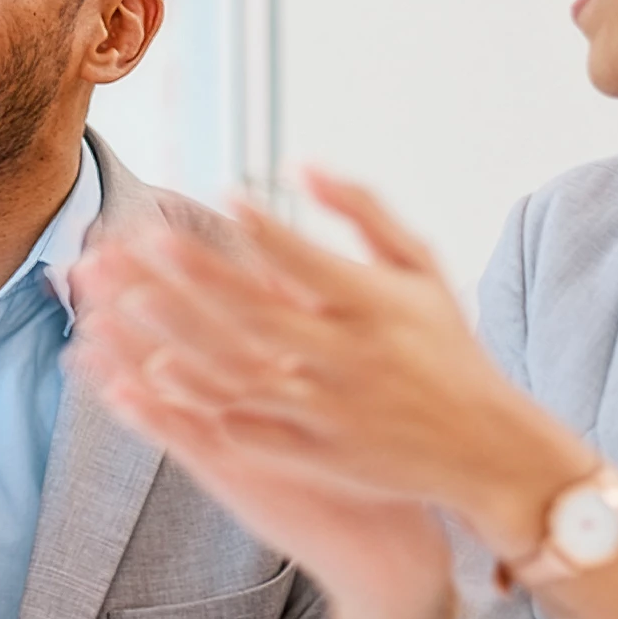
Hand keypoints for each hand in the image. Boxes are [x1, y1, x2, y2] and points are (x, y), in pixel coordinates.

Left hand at [67, 168, 590, 559]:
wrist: (485, 447)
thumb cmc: (447, 346)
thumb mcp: (421, 269)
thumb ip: (363, 213)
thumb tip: (302, 164)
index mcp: (377, 308)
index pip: (310, 263)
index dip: (265, 231)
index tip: (223, 198)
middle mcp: (351, 359)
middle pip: (259, 315)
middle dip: (198, 278)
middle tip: (146, 241)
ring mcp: (329, 412)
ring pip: (241, 374)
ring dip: (182, 339)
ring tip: (131, 305)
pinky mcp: (317, 455)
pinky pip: (248, 429)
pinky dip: (201, 404)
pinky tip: (155, 379)